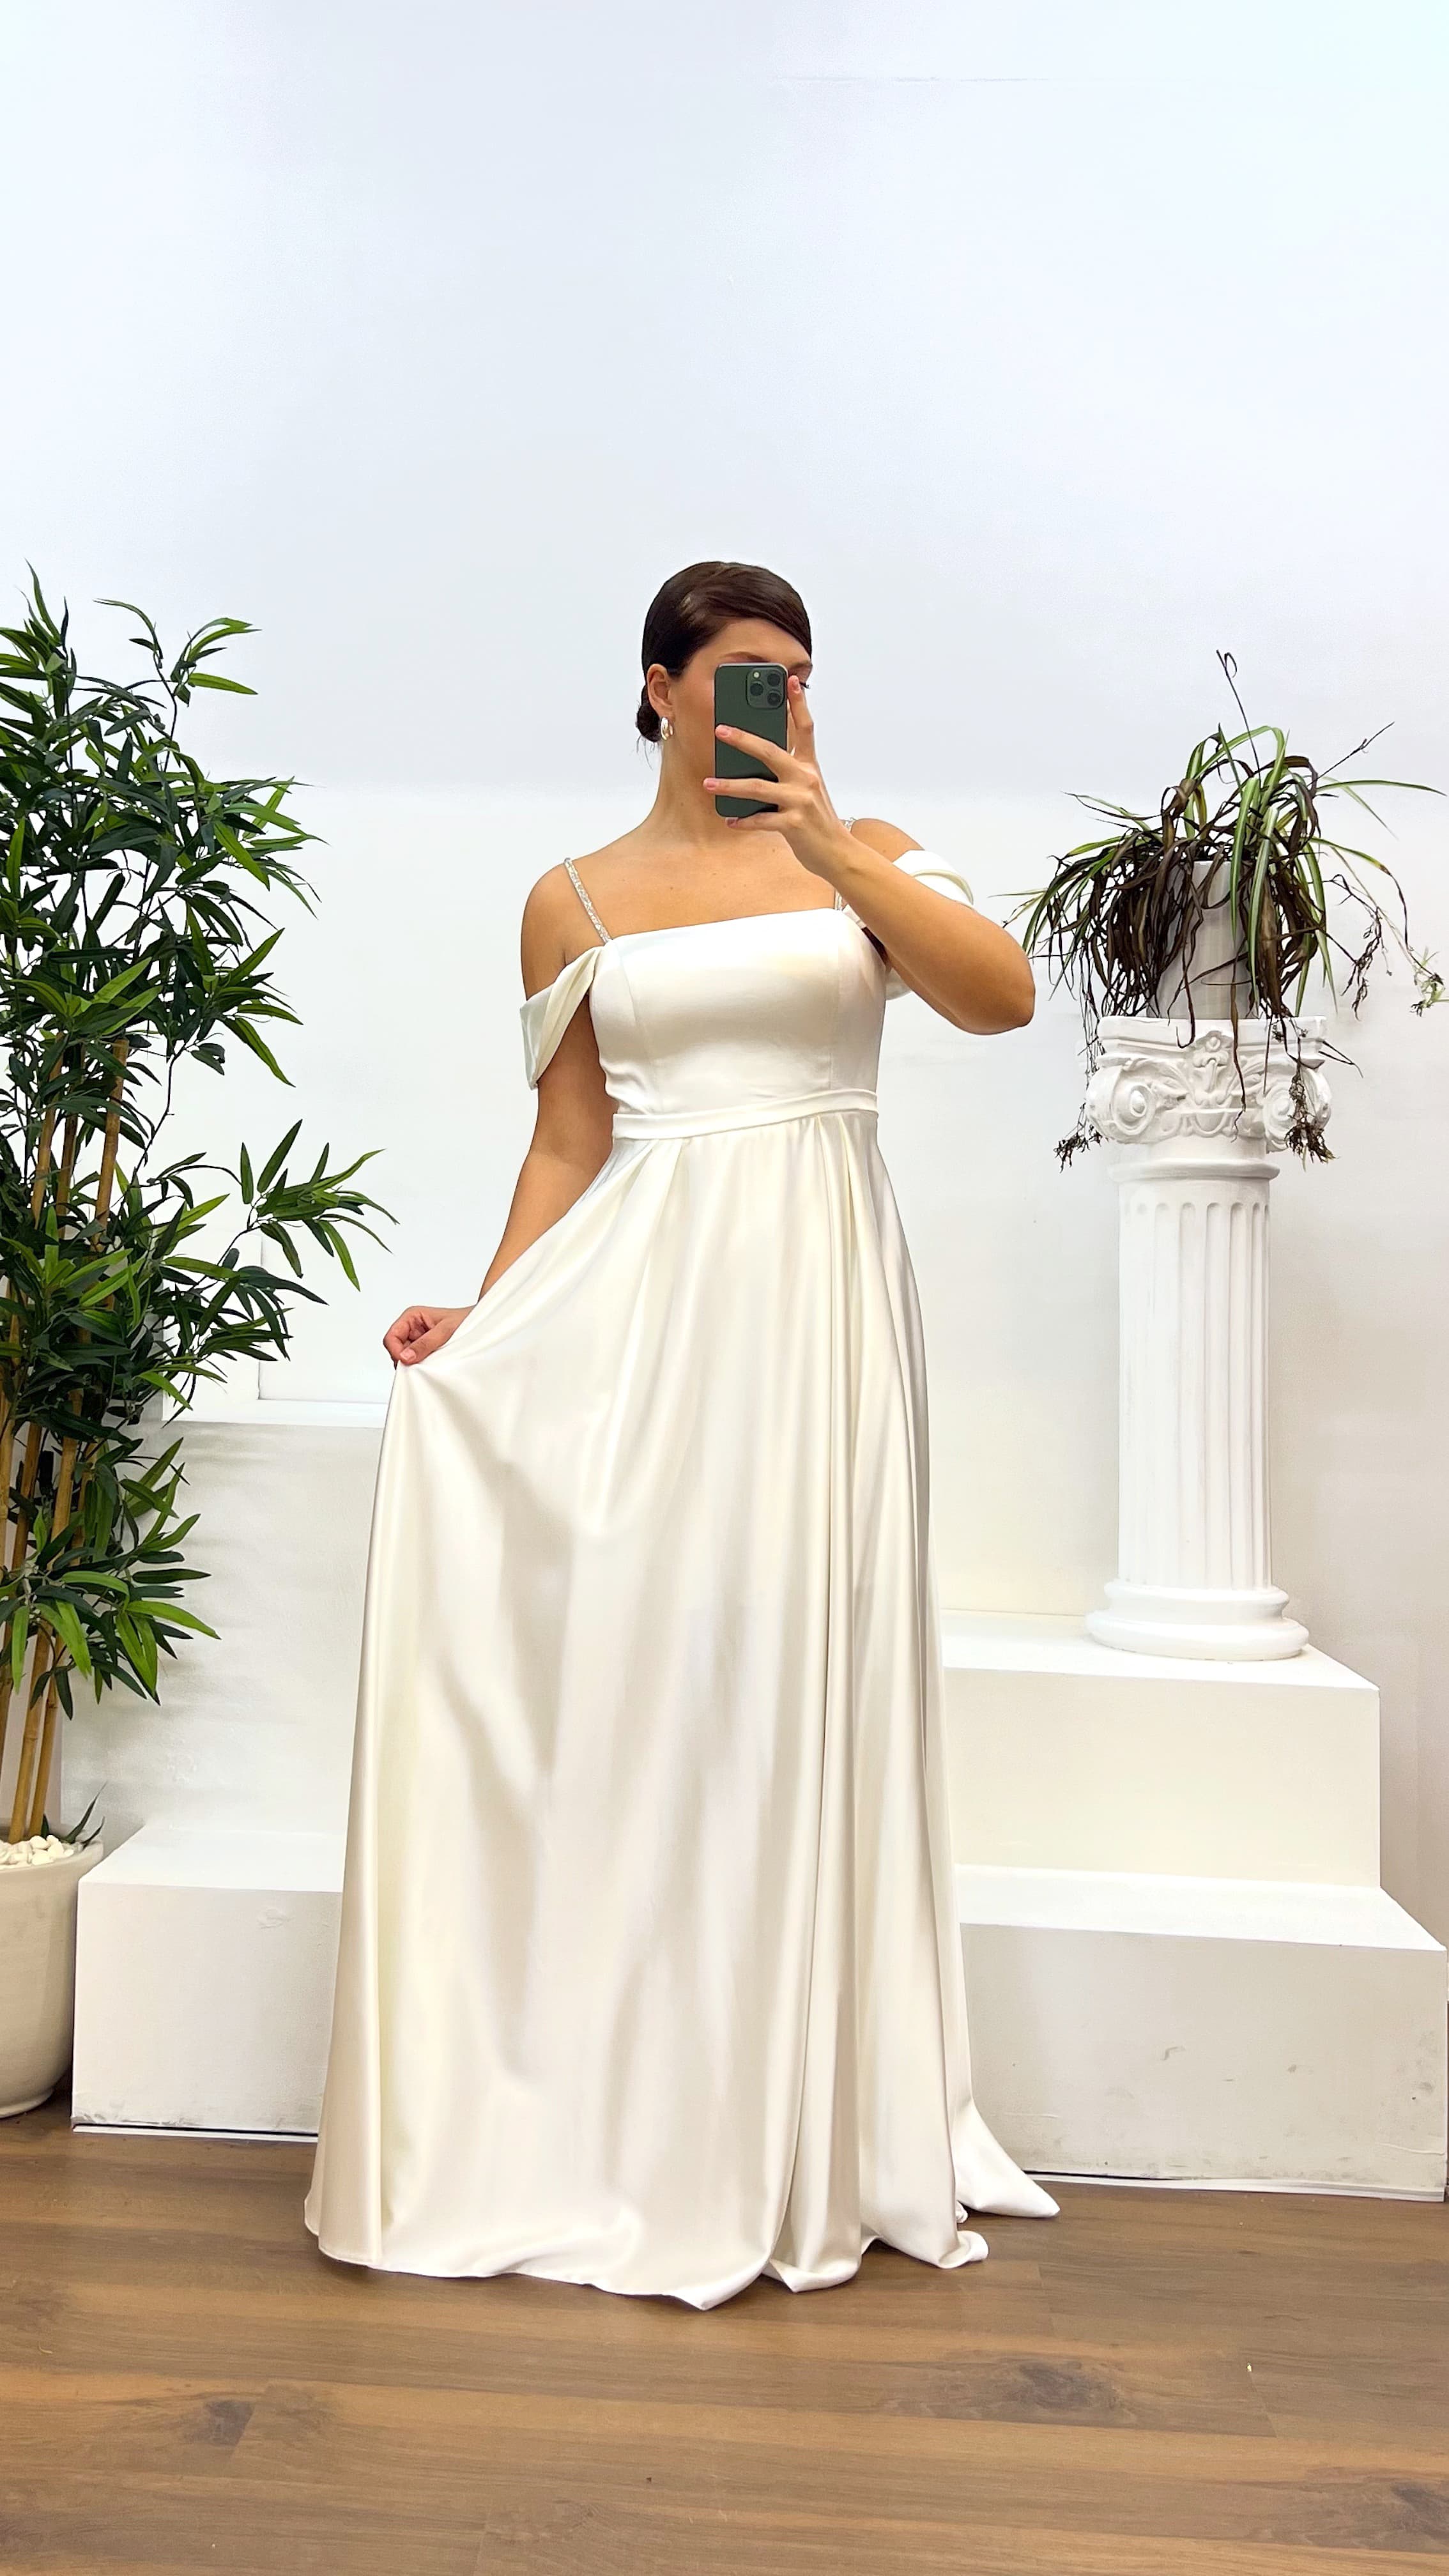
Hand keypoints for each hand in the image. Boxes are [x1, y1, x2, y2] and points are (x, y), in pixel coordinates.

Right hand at [384, 1303, 471, 1365]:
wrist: (481, 1325)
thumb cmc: (465, 1319)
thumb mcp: (445, 1330)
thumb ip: (425, 1343)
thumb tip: (406, 1357)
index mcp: (412, 1316)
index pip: (391, 1337)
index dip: (395, 1351)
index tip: (407, 1362)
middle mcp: (411, 1328)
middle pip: (395, 1349)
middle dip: (405, 1359)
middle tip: (420, 1365)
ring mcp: (417, 1340)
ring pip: (405, 1357)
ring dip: (414, 1362)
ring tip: (431, 1360)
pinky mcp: (424, 1350)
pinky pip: (416, 1361)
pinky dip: (421, 1365)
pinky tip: (433, 1363)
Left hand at [703, 675, 853, 885]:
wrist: (837, 853)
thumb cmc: (816, 819)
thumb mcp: (806, 789)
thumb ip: (787, 772)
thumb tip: (752, 759)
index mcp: (809, 765)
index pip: (805, 728)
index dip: (798, 703)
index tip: (791, 680)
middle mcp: (806, 778)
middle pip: (771, 750)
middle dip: (743, 739)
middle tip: (720, 730)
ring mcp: (801, 801)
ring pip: (758, 787)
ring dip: (729, 786)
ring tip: (708, 783)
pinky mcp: (794, 824)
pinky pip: (761, 820)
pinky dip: (743, 821)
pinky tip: (729, 820)